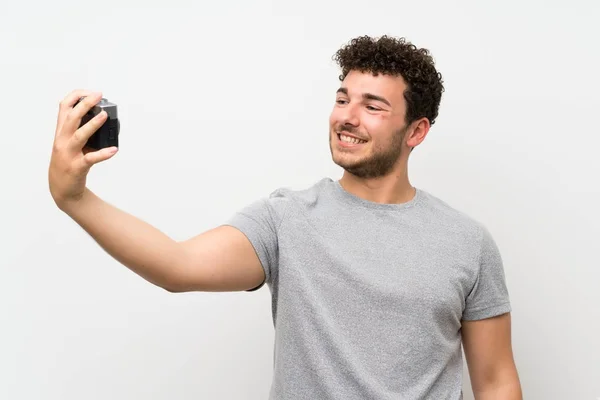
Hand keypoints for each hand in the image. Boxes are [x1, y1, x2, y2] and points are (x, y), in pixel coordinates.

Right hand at [48, 89, 117, 208]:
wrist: (61, 188)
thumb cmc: (68, 162)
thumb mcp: (69, 142)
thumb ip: (80, 129)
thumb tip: (101, 115)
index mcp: (61, 132)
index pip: (64, 107)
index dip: (76, 96)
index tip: (91, 92)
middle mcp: (62, 140)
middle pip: (71, 117)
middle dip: (85, 104)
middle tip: (98, 95)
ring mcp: (69, 154)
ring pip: (79, 135)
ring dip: (93, 124)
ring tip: (105, 115)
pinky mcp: (77, 167)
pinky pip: (90, 159)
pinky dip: (103, 154)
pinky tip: (113, 150)